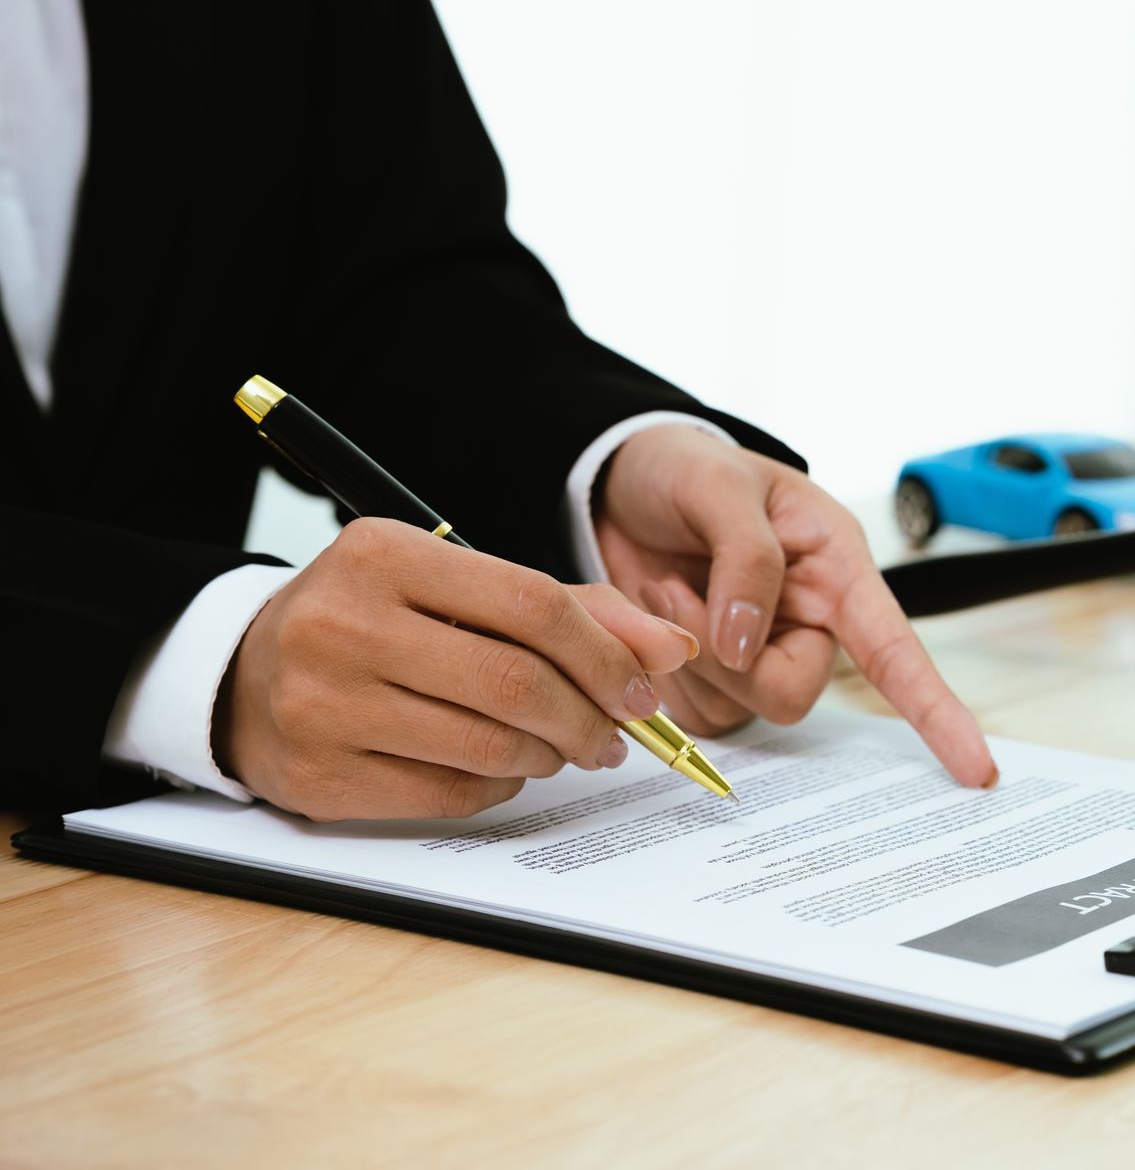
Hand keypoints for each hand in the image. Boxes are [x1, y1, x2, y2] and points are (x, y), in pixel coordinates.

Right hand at [215, 518, 698, 820]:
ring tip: (563, 748)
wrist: (244, 674)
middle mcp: (342, 622)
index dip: (606, 655)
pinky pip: (447, 794)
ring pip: (487, 745)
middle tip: (617, 736)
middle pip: (516, 683)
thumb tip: (676, 649)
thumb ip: (574, 608)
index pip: (532, 604)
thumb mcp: (460, 588)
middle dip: (589, 718)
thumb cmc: (376, 622)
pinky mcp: (316, 775)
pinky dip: (497, 788)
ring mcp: (321, 702)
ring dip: (549, 755)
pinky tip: (503, 770)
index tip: (644, 689)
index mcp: (382, 554)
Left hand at [594, 425, 997, 786]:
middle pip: (791, 692)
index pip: (897, 651)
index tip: (978, 768)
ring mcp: (761, 656)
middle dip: (726, 657)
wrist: (620, 482)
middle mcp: (809, 623)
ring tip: (661, 585)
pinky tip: (652, 615)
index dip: (938, 712)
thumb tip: (750, 645)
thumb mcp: (719, 485)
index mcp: (836, 571)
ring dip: (685, 654)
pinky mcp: (714, 679)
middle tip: (673, 590)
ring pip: (738, 707)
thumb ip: (746, 560)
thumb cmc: (688, 469)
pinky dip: (661, 669)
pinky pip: (694, 711)